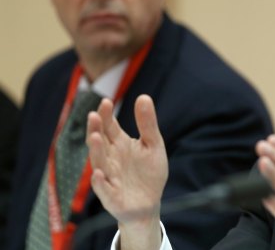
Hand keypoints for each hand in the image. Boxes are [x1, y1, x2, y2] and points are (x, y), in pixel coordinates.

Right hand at [86, 94, 167, 248]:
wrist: (150, 203)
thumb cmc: (149, 172)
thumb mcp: (153, 144)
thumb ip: (147, 124)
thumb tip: (144, 96)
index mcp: (119, 144)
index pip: (109, 127)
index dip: (106, 115)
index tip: (106, 101)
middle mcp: (110, 158)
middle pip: (100, 142)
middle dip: (96, 129)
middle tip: (94, 116)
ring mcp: (109, 177)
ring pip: (99, 163)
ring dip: (96, 151)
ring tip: (94, 137)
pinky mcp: (111, 196)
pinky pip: (104, 189)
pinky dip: (100, 182)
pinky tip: (98, 173)